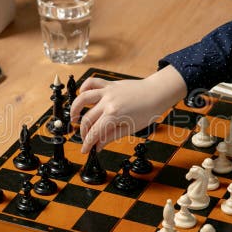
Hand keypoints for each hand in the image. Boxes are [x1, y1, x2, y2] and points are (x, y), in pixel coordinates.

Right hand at [69, 65, 186, 152]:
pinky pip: (92, 82)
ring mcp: (107, 91)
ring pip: (83, 98)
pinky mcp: (109, 84)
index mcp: (114, 115)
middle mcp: (108, 102)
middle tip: (86, 139)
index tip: (85, 150)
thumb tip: (98, 145)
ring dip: (74, 109)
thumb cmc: (147, 111)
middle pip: (88, 119)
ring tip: (74, 118)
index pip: (95, 132)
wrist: (157, 93)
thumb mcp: (130, 128)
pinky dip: (84, 87)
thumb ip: (111, 136)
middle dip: (84, 132)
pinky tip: (82, 95)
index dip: (88, 143)